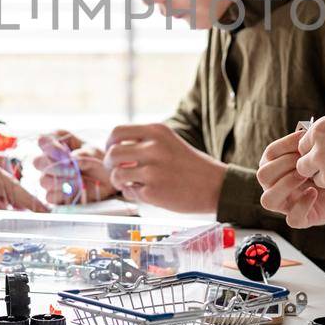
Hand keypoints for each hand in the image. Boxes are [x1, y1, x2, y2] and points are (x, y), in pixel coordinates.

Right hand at [33, 130, 118, 203]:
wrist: (108, 180)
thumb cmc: (98, 160)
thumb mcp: (94, 153)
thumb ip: (83, 154)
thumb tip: (72, 158)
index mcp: (57, 143)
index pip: (42, 141)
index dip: (51, 147)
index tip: (67, 153)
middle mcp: (50, 160)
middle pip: (37, 162)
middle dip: (55, 167)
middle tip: (73, 170)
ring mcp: (50, 178)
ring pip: (43, 180)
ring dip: (62, 181)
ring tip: (78, 180)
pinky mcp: (54, 195)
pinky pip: (50, 196)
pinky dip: (64, 194)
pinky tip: (76, 190)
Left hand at [103, 123, 224, 213]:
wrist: (216, 186)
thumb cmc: (190, 165)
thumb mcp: (169, 141)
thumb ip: (144, 142)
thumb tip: (114, 149)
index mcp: (157, 132)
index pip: (117, 132)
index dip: (109, 144)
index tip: (111, 151)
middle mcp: (153, 148)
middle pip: (112, 153)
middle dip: (109, 164)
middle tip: (115, 170)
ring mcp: (153, 170)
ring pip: (117, 175)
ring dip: (119, 181)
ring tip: (130, 183)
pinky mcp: (153, 191)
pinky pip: (129, 191)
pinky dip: (132, 193)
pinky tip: (145, 192)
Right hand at [256, 129, 324, 227]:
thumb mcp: (318, 153)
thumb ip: (308, 144)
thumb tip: (304, 133)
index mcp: (275, 166)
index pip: (269, 154)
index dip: (286, 145)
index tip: (304, 138)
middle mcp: (274, 186)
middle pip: (263, 175)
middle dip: (284, 165)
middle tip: (304, 161)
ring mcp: (285, 204)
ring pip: (268, 200)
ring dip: (286, 185)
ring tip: (306, 177)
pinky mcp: (300, 219)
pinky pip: (292, 218)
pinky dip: (302, 205)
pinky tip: (314, 193)